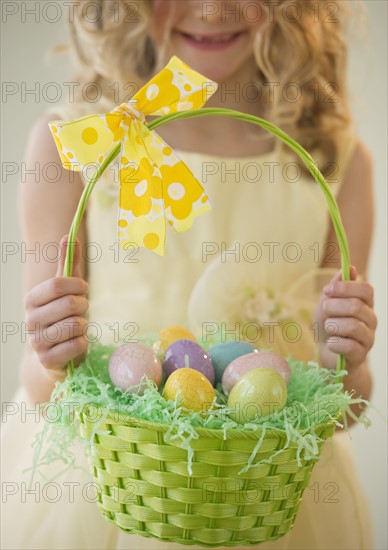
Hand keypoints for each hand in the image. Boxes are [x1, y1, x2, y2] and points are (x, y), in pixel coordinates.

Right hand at [24, 235, 88, 378]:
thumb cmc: (64, 318)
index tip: (84, 290)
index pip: (57, 284)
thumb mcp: (67, 291)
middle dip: (84, 307)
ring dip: (84, 327)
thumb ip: (68, 264)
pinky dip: (83, 344)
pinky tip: (76, 345)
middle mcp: (30, 320)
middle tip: (81, 313)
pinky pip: (77, 345)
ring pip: (76, 325)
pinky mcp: (48, 361)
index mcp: (32, 300)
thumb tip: (69, 234)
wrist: (55, 359)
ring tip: (77, 330)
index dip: (78, 285)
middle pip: (70, 304)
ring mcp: (37, 342)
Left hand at [314, 266, 376, 371]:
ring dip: (332, 325)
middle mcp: (371, 320)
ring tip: (328, 328)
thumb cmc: (328, 325)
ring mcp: (368, 338)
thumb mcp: (328, 303)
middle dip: (333, 306)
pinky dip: (334, 342)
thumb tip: (350, 268)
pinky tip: (331, 343)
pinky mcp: (361, 355)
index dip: (346, 287)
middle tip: (324, 310)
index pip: (366, 289)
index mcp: (365, 304)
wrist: (328, 354)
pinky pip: (348, 345)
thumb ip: (337, 287)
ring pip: (352, 325)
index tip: (327, 290)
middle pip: (356, 306)